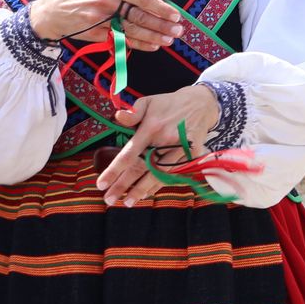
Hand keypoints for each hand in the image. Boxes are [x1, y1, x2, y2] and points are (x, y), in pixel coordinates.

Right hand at [28, 0, 185, 49]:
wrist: (50, 12)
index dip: (159, 7)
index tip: (175, 14)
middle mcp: (106, 1)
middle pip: (139, 15)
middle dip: (161, 24)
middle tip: (179, 30)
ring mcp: (100, 18)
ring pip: (132, 29)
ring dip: (154, 36)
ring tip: (169, 40)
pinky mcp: (95, 33)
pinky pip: (121, 39)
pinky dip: (138, 44)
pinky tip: (153, 46)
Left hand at [96, 82, 219, 205]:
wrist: (203, 103)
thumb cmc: (170, 104)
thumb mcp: (149, 101)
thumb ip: (132, 111)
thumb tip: (117, 117)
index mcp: (152, 127)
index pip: (130, 153)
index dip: (114, 170)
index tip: (101, 184)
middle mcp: (166, 140)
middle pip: (143, 168)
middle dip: (124, 186)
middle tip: (109, 200)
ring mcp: (181, 149)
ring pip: (159, 175)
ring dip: (143, 190)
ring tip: (128, 202)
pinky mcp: (193, 154)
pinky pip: (174, 174)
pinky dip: (160, 184)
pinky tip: (148, 193)